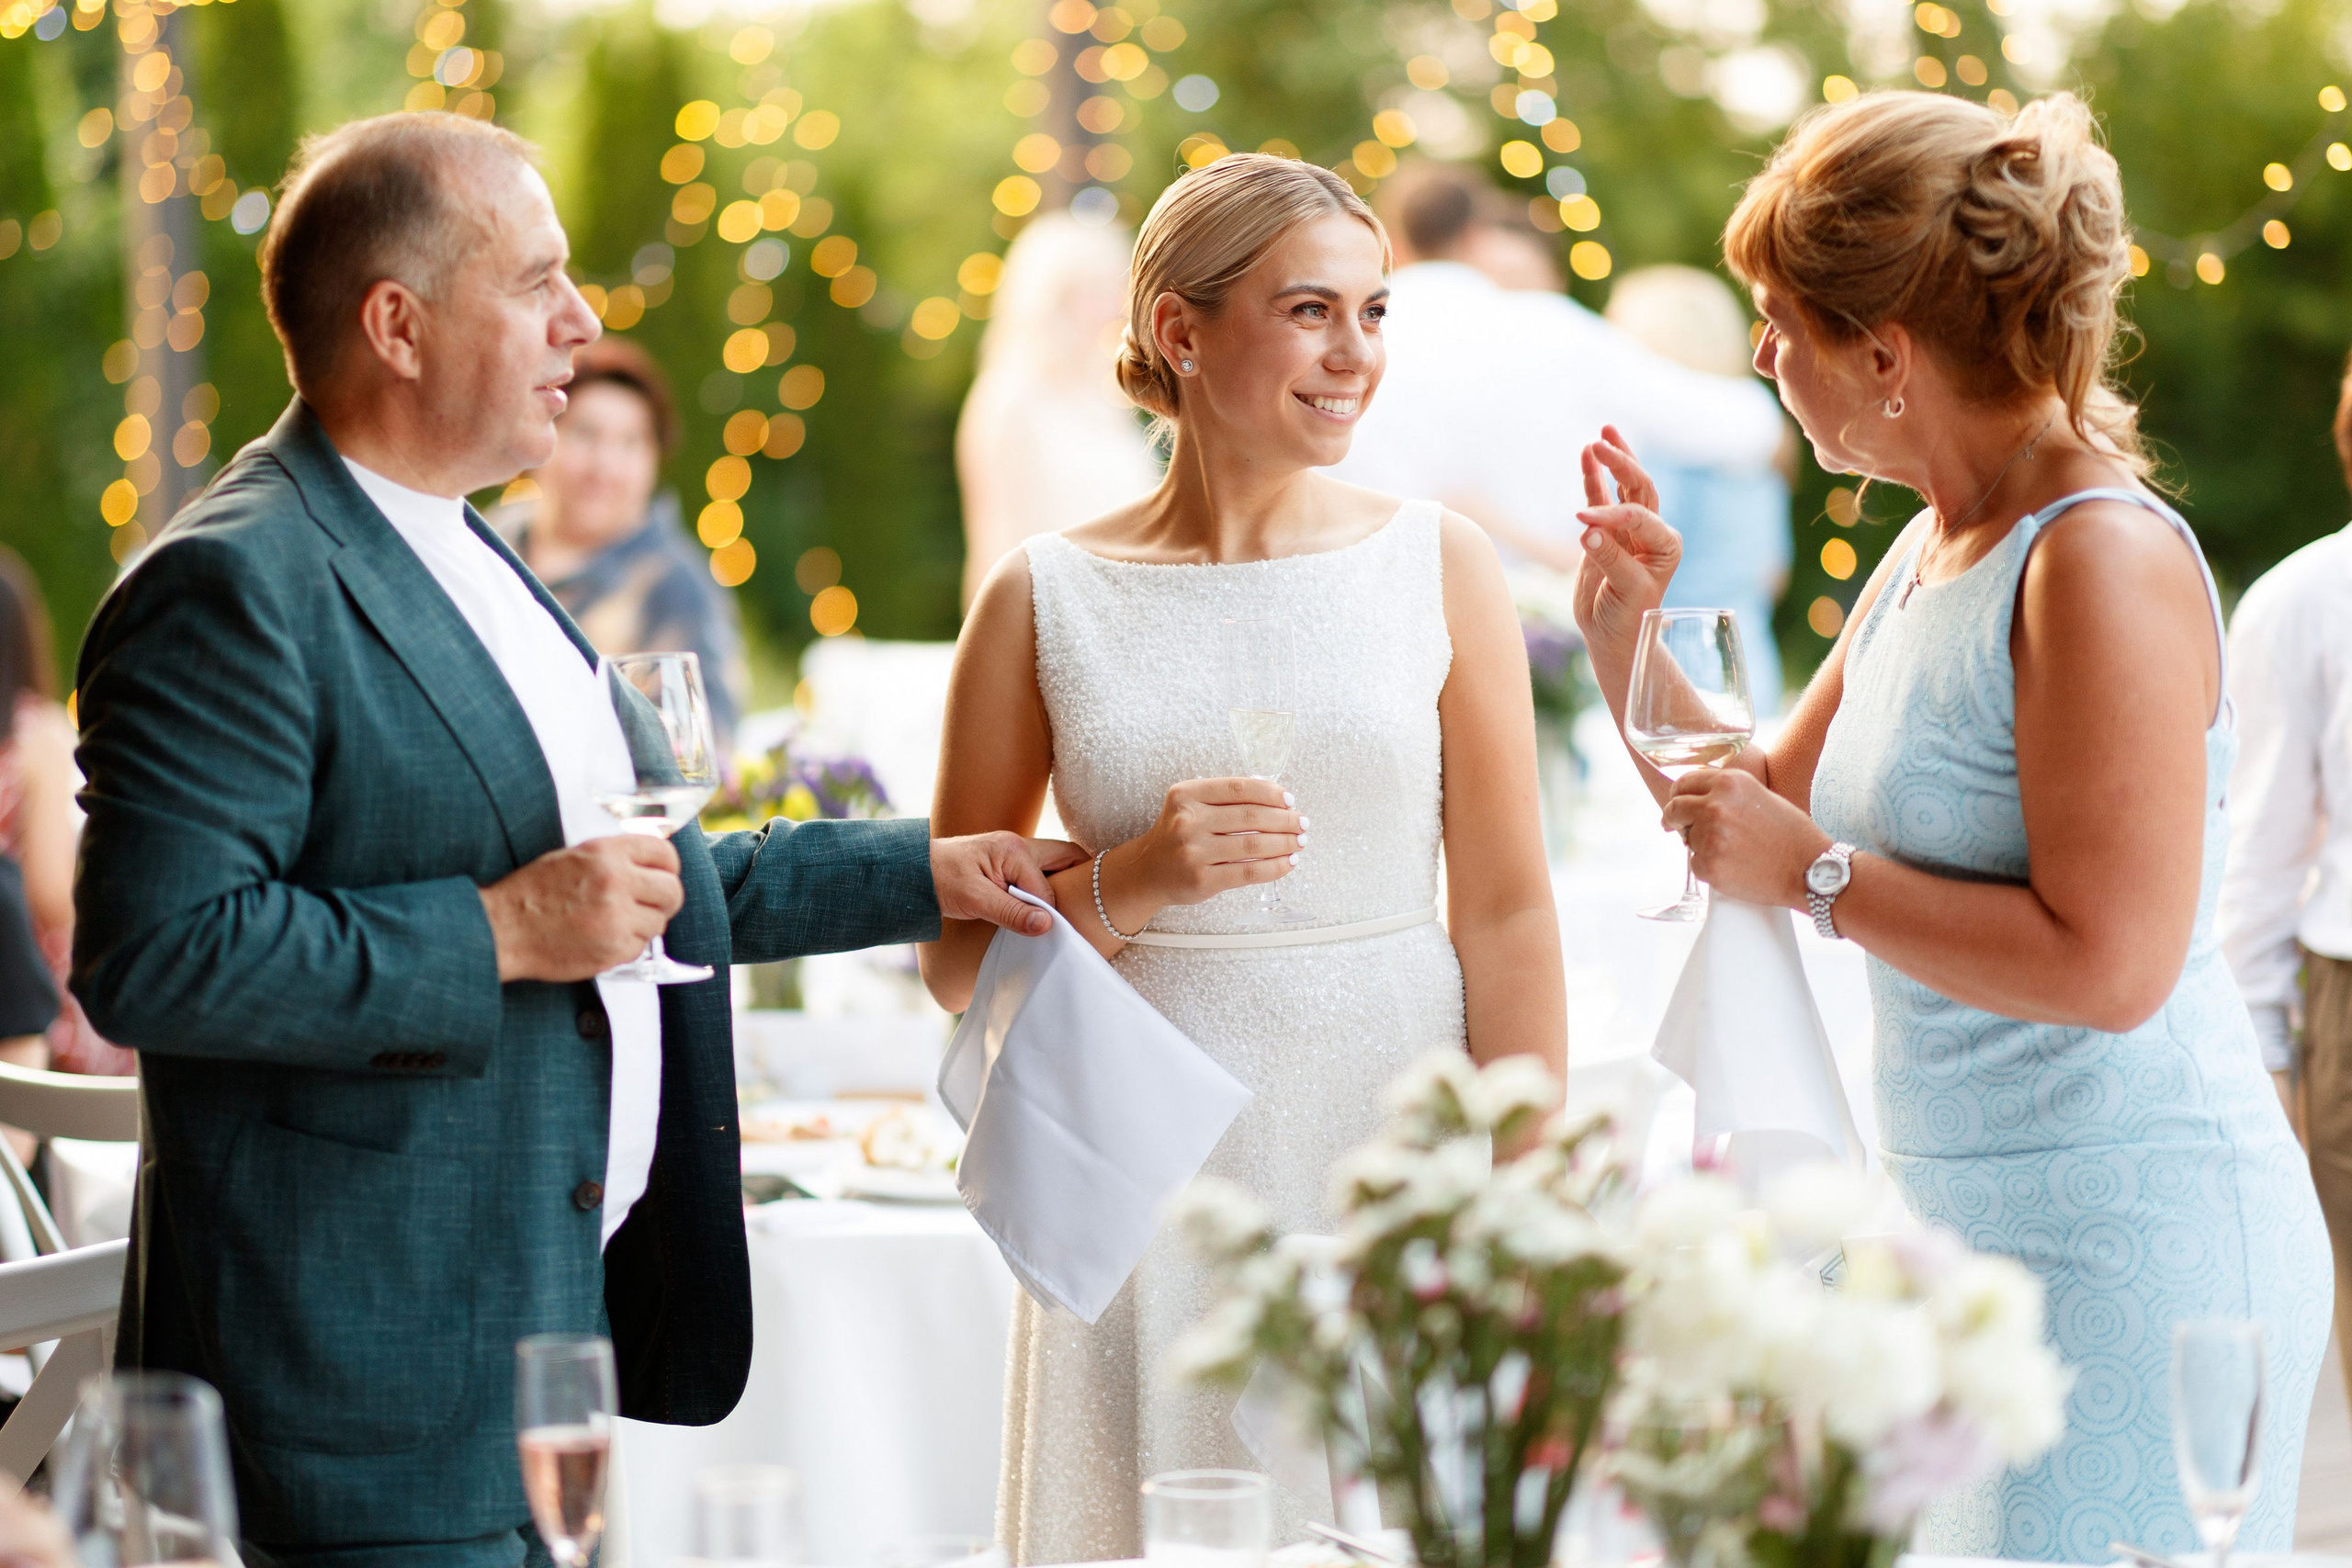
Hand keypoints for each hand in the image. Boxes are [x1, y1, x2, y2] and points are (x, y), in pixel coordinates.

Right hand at [479, 835, 683, 981]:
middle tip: (650, 905)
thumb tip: (652, 864)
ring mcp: (616, 918)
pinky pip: (640, 947)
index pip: (665, 853)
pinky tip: (602, 938)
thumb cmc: (534, 893)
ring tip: (614, 922)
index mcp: (606, 853)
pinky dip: (627, 946)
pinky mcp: (613, 950)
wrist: (504, 929)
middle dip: (665, 899)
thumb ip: (616, 858)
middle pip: (672, 890)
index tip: (663, 874)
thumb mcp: (575, 857)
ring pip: (659, 922)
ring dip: (643, 925)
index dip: (668, 866)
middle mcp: (616, 882)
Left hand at [933, 831, 1086, 934]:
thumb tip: (1047, 926)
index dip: (1051, 913)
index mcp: (1014, 849)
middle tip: (1083, 912)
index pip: (1048, 887)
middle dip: (1078, 882)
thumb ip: (1011, 912)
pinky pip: (1037, 871)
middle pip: (1066, 858)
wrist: (911, 870)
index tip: (1055, 935)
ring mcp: (1014, 850)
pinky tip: (1041, 907)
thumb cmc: (939, 880)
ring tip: (1063, 913)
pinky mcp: (1007, 860)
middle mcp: (1019, 844)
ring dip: (1059, 886)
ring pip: (1053, 865)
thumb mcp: (974, 900)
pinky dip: (1044, 887)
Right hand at [1115, 777, 1303, 909]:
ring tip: (1300, 842)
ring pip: (1253, 844)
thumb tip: (1279, 802)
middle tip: (1302, 823)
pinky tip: (1287, 862)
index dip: (1270, 793)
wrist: (1148, 871)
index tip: (1289, 800)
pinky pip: (1249, 871)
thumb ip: (1226, 799)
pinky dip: (1274, 867)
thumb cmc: (1179, 835)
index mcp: (1187, 795)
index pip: (1239, 788)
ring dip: (1285, 843)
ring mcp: (1194, 852)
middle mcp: (1187, 821)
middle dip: (1284, 819)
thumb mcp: (1192, 806)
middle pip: (1250, 816)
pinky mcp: (1202, 879)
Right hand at [1572, 425, 1682, 666]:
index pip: (1638, 516)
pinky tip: (1586, 456)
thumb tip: (1588, 531)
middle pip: (1639, 488)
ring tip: (1602, 434)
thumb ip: (1609, 559)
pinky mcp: (1606, 532)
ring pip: (1623, 487)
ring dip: (1613, 460)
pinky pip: (1601, 498)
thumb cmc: (1628, 618)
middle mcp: (1651, 531)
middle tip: (1600, 443)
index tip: (1581, 519)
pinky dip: (1594, 478)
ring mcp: (1629, 530)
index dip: (1610, 514)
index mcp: (1665, 544)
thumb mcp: (1625, 591)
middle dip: (1621, 463)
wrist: (1616, 635)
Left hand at [1659, 768, 1830, 908]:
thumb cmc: (1791, 834)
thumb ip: (1726, 794)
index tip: (1676, 804)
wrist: (1810, 869)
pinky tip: (1735, 867)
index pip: (1684, 783)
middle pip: (1674, 809)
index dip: (1678, 795)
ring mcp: (1709, 836)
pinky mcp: (1708, 865)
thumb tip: (1695, 802)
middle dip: (1673, 818)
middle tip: (1675, 827)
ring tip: (1733, 851)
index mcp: (1729, 783)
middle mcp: (1715, 806)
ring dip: (1700, 845)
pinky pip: (1695, 864)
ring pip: (1686, 839)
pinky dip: (1709, 867)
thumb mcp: (1760, 796)